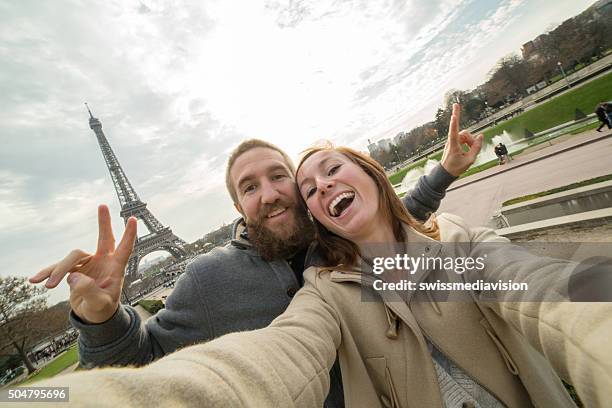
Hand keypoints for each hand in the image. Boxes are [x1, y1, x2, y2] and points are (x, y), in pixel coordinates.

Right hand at [30, 205, 136, 323]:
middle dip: (103, 222)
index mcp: (115, 268)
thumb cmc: (102, 310)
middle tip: (102, 205)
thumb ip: (89, 291)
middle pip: (104, 238)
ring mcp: (89, 263)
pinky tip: (36, 280)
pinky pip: (59, 267)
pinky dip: (48, 273)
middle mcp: (103, 261)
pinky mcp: (74, 269)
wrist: (92, 316)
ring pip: (72, 258)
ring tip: (48, 286)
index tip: (133, 219)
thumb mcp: (99, 304)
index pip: (124, 249)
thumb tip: (74, 277)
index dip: (129, 235)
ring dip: (58, 270)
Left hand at [441, 103, 483, 176]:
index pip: (453, 132)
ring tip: (470, 152)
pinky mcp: (454, 142)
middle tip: (472, 148)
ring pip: (465, 135)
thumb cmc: (456, 167)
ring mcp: (452, 141)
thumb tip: (481, 136)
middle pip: (465, 133)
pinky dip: (468, 143)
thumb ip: (476, 147)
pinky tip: (468, 150)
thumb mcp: (470, 160)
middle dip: (471, 139)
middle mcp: (451, 141)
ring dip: (470, 142)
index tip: (453, 114)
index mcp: (453, 146)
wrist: (446, 172)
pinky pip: (464, 138)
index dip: (454, 123)